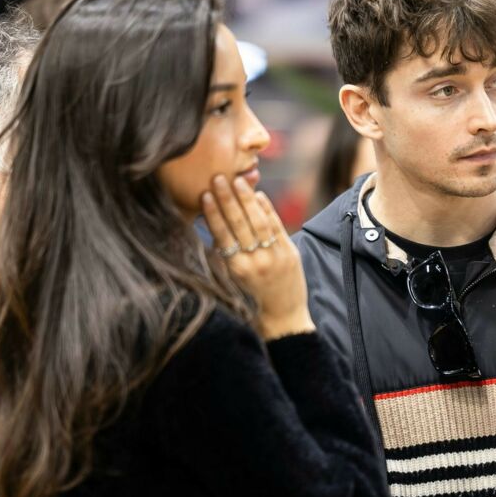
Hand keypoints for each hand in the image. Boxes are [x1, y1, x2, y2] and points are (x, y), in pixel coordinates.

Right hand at [202, 174, 314, 339]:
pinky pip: (277, 227)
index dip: (214, 214)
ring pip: (259, 222)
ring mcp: (274, 256)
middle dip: (228, 199)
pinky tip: (259, 195)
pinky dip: (267, 209)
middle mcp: (254, 262)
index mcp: (235, 269)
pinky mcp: (290, 253)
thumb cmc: (252, 299)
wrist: (282, 318)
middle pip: (239, 224)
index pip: (222, 235)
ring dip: (247, 199)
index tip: (205, 195)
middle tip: (219, 178)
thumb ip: (223, 254)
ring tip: (238, 181)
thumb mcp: (232, 279)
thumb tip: (212, 224)